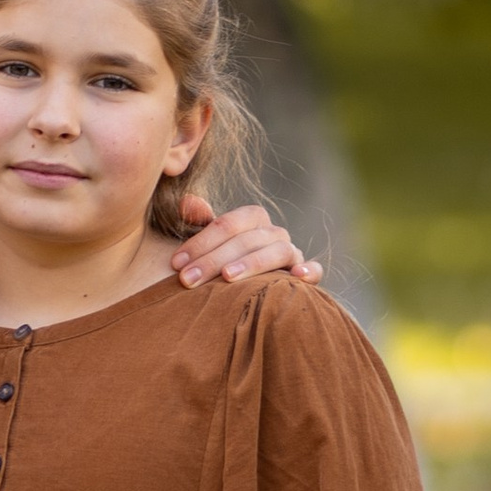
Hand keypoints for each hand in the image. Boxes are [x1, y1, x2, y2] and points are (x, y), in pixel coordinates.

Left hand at [171, 195, 321, 289]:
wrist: (249, 287)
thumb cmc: (223, 261)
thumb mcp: (208, 243)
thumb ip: (199, 222)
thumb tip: (188, 202)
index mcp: (252, 219)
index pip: (227, 224)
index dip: (200, 242)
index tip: (176, 263)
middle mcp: (274, 232)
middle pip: (246, 240)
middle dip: (214, 259)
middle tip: (187, 280)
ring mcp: (292, 252)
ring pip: (277, 252)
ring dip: (252, 264)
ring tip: (227, 278)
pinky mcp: (305, 274)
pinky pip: (314, 269)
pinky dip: (309, 271)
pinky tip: (296, 276)